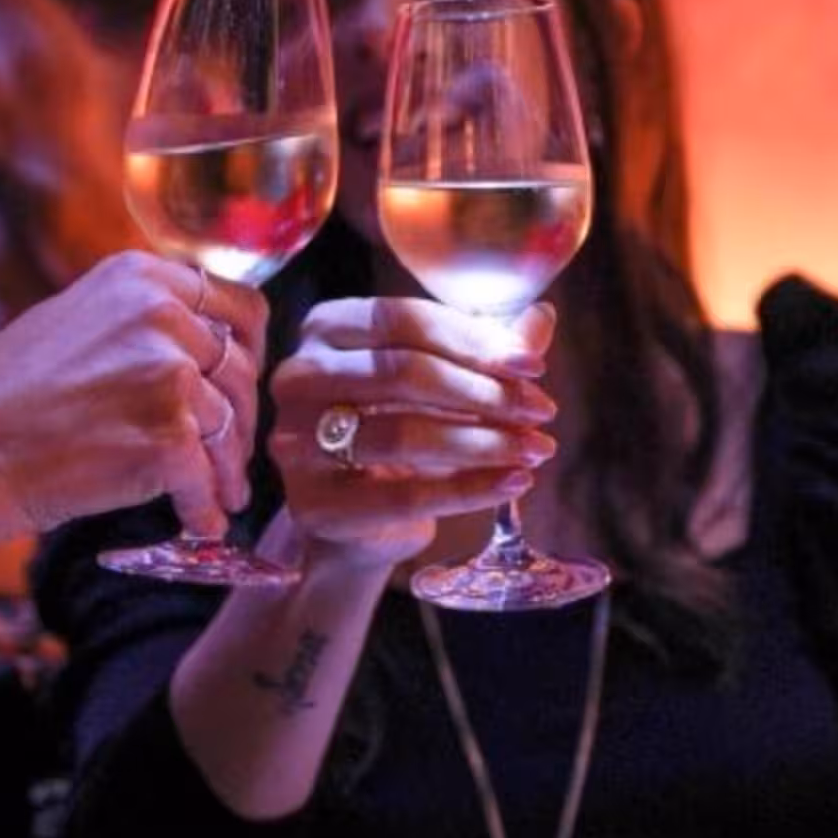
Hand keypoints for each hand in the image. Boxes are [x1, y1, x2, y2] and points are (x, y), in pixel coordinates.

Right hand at [0, 251, 266, 539]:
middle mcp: (161, 314)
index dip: (250, 352)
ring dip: (229, 468)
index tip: (241, 385)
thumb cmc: (2, 399)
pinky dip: (205, 507)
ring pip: (232, 427)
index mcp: (141, 277)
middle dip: (243, 417)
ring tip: (220, 495)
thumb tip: (200, 352)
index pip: (238, 307)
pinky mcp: (168, 435)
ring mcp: (168, 372)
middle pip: (242, 369)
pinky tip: (197, 523)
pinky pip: (207, 479)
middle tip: (233, 452)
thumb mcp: (78, 323)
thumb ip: (140, 325)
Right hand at [270, 297, 557, 566]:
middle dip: (482, 393)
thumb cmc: (402, 428)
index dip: (474, 342)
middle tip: (540, 411)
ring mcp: (297, 442)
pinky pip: (401, 497)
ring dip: (481, 443)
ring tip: (533, 450)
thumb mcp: (443, 381)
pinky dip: (466, 490)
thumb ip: (485, 351)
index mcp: (329, 327)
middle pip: (399, 372)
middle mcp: (299, 377)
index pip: (404, 319)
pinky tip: (512, 483)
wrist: (361, 519)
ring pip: (399, 434)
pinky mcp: (315, 504)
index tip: (533, 366)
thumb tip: (540, 317)